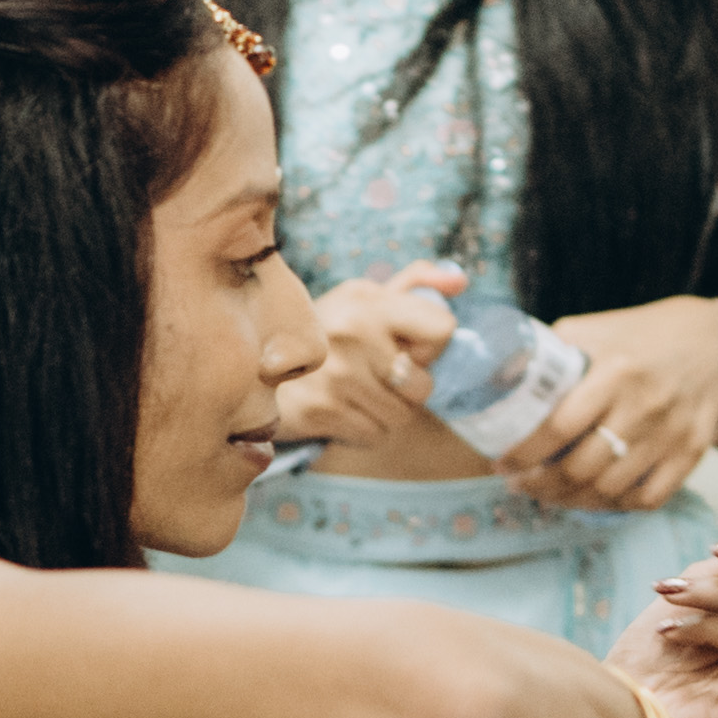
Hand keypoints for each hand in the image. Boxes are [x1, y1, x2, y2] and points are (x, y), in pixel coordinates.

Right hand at [275, 262, 460, 448]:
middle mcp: (352, 334)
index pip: (443, 329)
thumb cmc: (327, 331)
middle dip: (408, 388)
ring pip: (401, 416)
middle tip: (378, 375)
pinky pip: (375, 434)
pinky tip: (343, 409)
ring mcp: (336, 375)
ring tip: (358, 392)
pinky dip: (365, 428)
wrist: (257, 365)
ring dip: (386, 411)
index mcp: (367, 300)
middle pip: (424, 386)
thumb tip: (461, 282)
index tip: (405, 346)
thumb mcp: (364, 297)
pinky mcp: (321, 411)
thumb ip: (416, 285)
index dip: (431, 346)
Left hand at [502, 298, 717, 513]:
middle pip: (581, 468)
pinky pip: (647, 498)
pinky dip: (614, 505)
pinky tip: (592, 497)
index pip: (558, 427)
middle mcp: (646, 405)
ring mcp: (672, 434)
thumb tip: (496, 376)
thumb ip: (552, 352)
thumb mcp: (595, 330)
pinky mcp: (692, 454)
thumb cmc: (640, 337)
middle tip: (520, 483)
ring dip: (570, 500)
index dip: (523, 454)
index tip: (502, 463)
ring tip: (547, 492)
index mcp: (615, 370)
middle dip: (540, 485)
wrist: (715, 343)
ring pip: (610, 490)